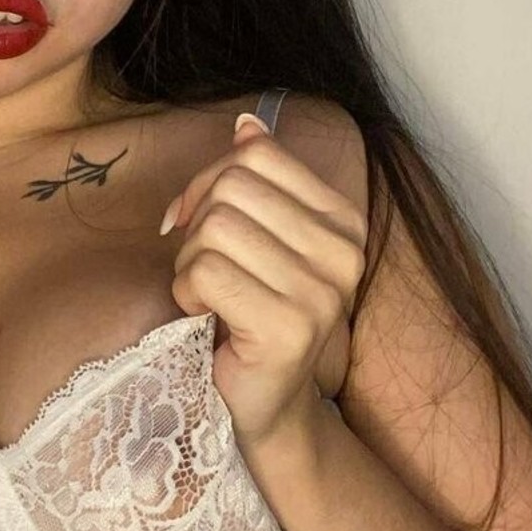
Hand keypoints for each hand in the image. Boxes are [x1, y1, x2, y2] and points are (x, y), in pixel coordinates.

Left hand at [162, 110, 367, 447]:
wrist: (264, 407)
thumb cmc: (251, 316)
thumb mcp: (258, 239)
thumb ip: (255, 182)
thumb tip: (245, 123)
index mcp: (343, 221)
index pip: (256, 156)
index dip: (209, 182)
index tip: (200, 222)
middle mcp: (344, 252)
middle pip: (230, 187)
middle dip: (196, 225)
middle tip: (202, 268)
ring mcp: (322, 292)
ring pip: (213, 228)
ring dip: (189, 264)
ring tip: (208, 297)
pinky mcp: (289, 328)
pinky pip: (205, 272)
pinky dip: (187, 293)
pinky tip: (205, 318)